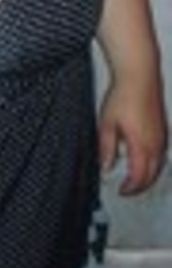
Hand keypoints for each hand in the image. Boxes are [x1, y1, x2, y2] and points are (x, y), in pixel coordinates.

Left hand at [99, 77, 167, 194]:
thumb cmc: (123, 95)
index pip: (139, 177)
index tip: (121, 191)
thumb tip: (105, 167)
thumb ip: (106, 149)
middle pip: (152, 175)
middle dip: (140, 186)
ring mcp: (162, 136)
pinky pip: (162, 153)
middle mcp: (156, 144)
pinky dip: (153, 162)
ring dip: (148, 175)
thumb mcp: (107, 124)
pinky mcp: (163, 129)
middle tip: (128, 189)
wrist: (139, 76)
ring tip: (134, 177)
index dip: (130, 188)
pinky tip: (144, 159)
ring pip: (159, 165)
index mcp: (141, 145)